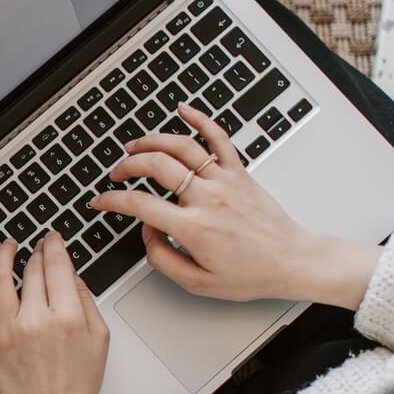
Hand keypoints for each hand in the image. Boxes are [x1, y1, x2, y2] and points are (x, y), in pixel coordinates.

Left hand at [0, 233, 115, 393]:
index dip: (54, 245)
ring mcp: (8, 331)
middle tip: (37, 246)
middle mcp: (36, 320)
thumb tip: (71, 274)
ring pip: (0, 279)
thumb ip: (86, 301)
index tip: (52, 238)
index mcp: (67, 316)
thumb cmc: (78, 385)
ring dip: (2, 256)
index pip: (57, 265)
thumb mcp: (99, 338)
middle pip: (32, 270)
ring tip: (7, 248)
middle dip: (35, 252)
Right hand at [92, 104, 380, 308]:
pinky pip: (218, 137)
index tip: (100, 201)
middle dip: (127, 166)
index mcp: (195, 228)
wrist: (293, 261)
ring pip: (182, 146)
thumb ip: (162, 259)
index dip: (112, 201)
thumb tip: (147, 232)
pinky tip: (183, 109)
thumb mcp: (198, 283)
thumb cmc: (252, 274)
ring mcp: (225, 181)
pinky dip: (200, 119)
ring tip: (135, 146)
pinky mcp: (240, 172)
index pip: (140, 205)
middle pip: (157, 166)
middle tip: (117, 175)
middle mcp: (208, 198)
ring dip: (152, 141)